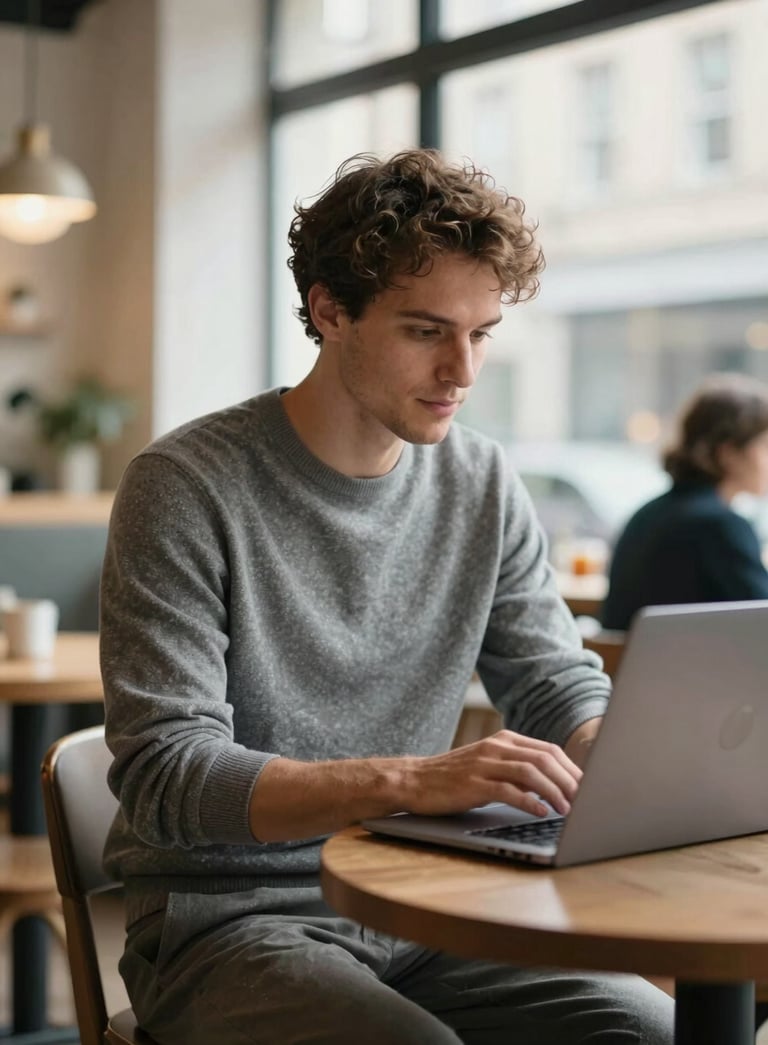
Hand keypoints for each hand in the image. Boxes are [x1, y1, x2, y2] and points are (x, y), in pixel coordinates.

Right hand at [399, 729, 581, 818]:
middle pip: (545, 759)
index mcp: (505, 740)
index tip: (590, 788)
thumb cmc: (455, 778)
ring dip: (555, 791)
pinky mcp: (474, 784)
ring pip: (531, 772)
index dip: (573, 770)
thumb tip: (555, 788)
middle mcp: (497, 747)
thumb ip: (518, 771)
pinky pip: (508, 790)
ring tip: (569, 810)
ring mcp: (485, 764)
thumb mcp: (490, 766)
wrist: (414, 780)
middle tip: (587, 801)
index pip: (549, 750)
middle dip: (571, 781)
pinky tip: (542, 812)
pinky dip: (529, 801)